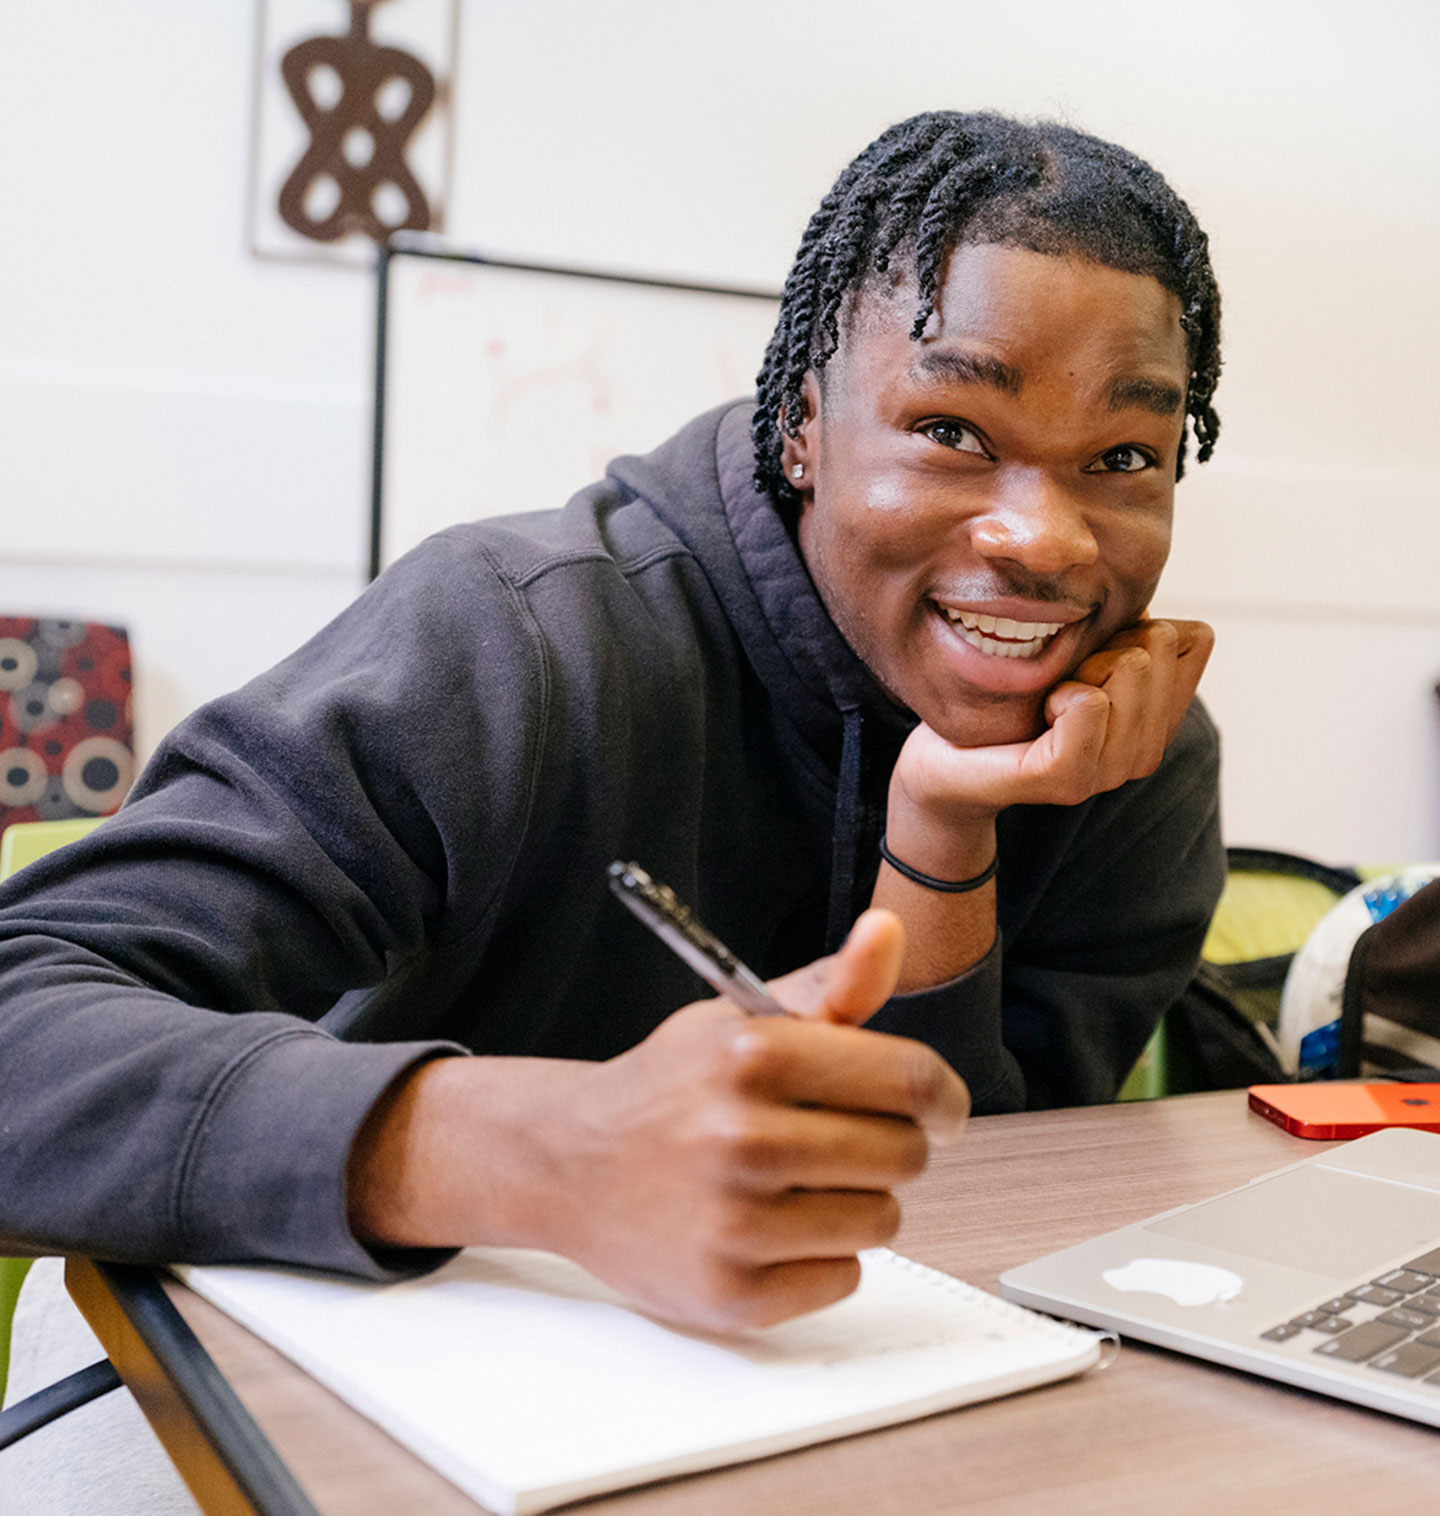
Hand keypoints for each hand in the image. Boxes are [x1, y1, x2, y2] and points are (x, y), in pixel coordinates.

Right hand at [348, 909, 969, 1332]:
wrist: (570, 1163)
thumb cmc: (671, 1088)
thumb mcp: (741, 1020)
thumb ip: (832, 986)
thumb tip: (891, 929)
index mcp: (753, 1057)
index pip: (912, 1081)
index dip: (942, 1097)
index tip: (939, 1110)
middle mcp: (743, 1138)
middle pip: (906, 1155)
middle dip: (886, 1145)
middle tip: (837, 1140)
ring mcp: (735, 1223)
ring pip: (882, 1220)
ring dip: (855, 1203)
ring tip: (794, 1184)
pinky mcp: (731, 1294)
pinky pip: (842, 1277)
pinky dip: (820, 1257)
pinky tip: (770, 1228)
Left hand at [889, 617, 1213, 842]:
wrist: (944, 762)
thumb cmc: (1007, 697)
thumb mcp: (1076, 650)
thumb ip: (1119, 627)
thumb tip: (1140, 592)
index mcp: (1156, 719)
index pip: (1194, 638)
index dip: (1137, 626)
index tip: (1090, 654)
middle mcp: (1145, 751)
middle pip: (1158, 643)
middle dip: (1102, 643)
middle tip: (1059, 679)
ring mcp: (1111, 771)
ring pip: (1129, 666)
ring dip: (1078, 668)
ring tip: (1046, 699)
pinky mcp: (1069, 780)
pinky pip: (1089, 703)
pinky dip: (1060, 693)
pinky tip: (1040, 712)